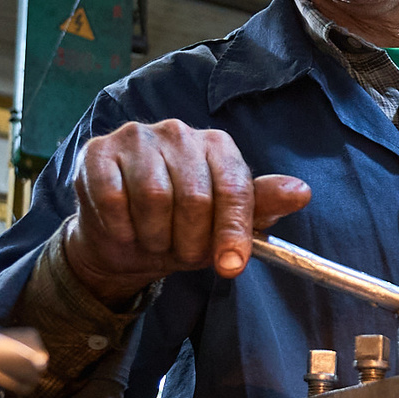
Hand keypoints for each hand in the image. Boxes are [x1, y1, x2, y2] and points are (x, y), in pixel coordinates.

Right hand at [59, 120, 309, 301]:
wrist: (125, 240)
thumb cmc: (180, 228)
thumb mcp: (225, 225)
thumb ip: (260, 208)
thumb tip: (301, 192)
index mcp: (217, 145)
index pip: (234, 187)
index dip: (232, 232)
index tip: (230, 265)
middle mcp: (178, 132)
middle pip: (195, 197)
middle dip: (189, 241)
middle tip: (180, 251)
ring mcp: (137, 137)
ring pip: (154, 198)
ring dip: (154, 236)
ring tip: (153, 239)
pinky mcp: (97, 151)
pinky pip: (114, 198)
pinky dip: (121, 228)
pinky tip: (124, 228)